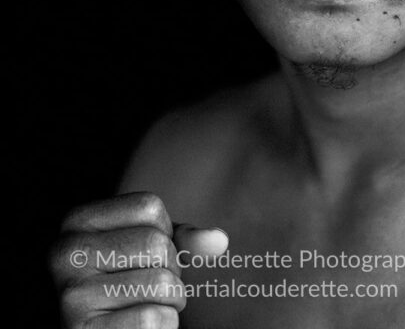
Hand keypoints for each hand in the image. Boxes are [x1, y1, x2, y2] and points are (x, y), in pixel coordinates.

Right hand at [49, 192, 227, 328]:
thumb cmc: (131, 283)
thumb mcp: (153, 251)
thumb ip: (185, 239)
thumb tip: (219, 240)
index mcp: (77, 221)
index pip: (149, 207)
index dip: (164, 232)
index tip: (144, 254)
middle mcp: (65, 253)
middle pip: (156, 244)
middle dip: (171, 268)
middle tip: (148, 287)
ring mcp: (70, 294)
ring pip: (161, 282)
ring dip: (171, 300)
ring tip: (145, 305)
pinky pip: (153, 318)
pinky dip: (163, 324)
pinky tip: (138, 327)